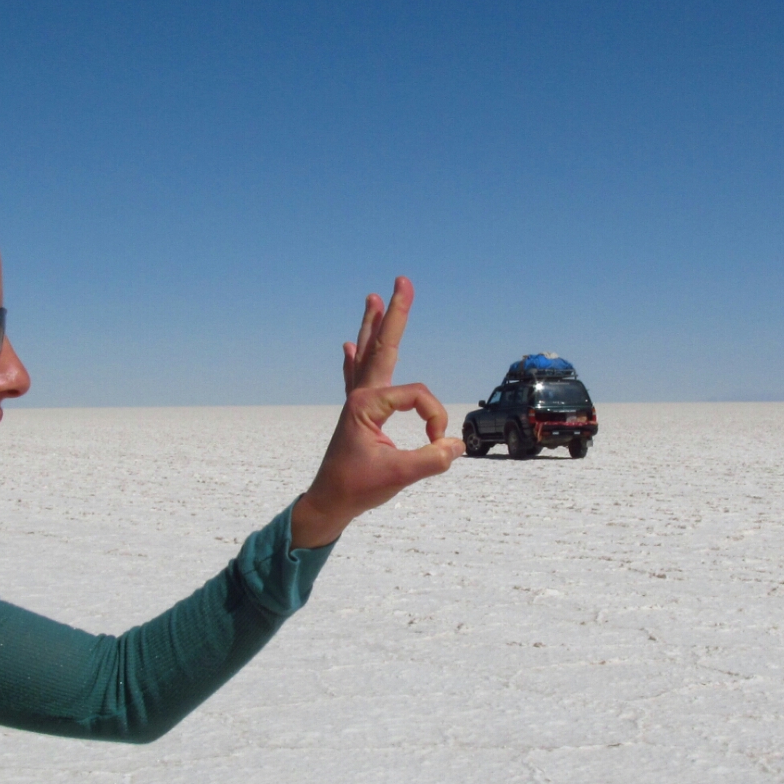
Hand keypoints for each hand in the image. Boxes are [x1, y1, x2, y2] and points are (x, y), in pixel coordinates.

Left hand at [292, 276, 461, 548]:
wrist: (328, 503)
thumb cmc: (357, 489)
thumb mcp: (398, 476)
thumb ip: (430, 460)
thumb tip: (456, 445)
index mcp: (368, 405)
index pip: (418, 397)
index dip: (435, 418)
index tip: (438, 442)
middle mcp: (361, 396)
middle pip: (384, 347)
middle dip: (396, 314)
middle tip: (402, 280)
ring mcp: (357, 403)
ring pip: (369, 356)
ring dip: (373, 326)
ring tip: (372, 298)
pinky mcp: (357, 415)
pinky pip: (357, 378)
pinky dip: (355, 359)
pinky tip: (348, 345)